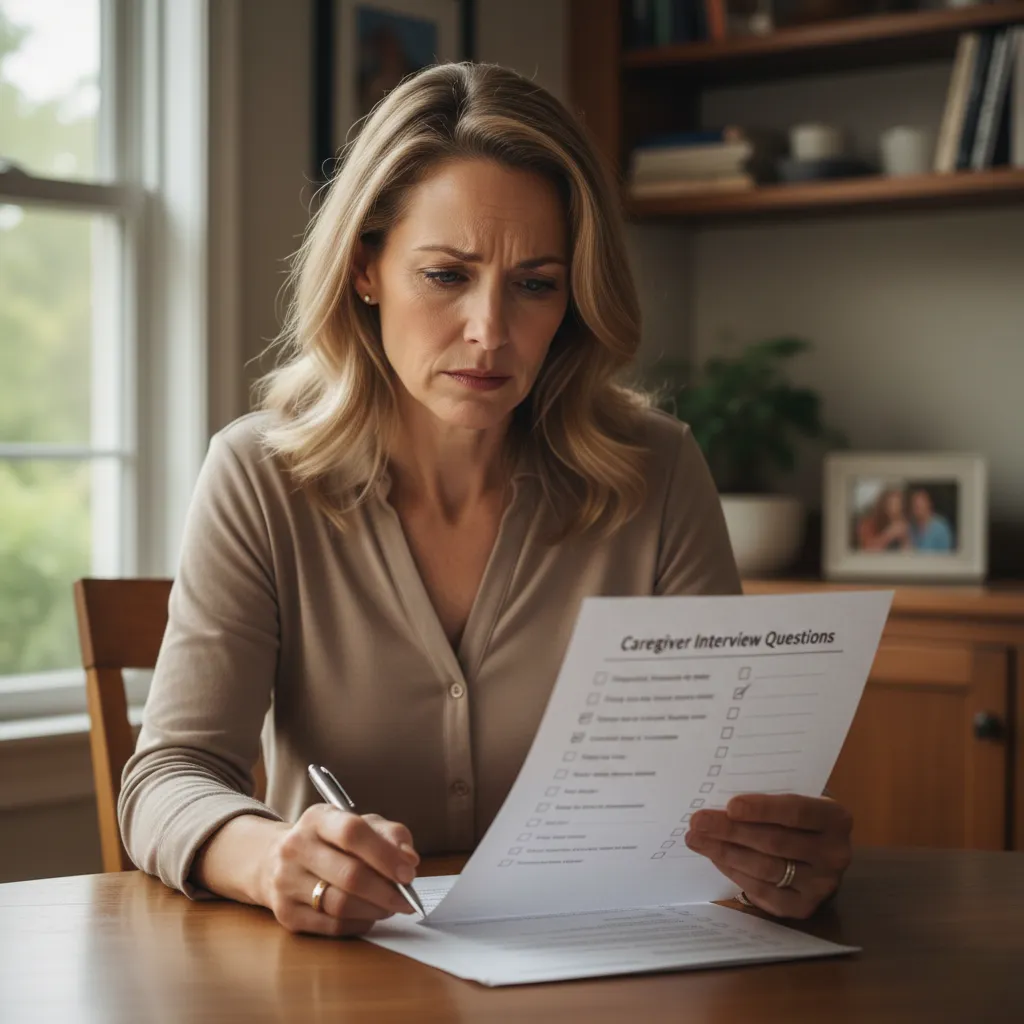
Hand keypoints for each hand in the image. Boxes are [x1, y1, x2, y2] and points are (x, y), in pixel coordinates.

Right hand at [260, 804, 419, 936]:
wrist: (276, 859)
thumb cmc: (331, 841)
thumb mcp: (360, 824)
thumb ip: (390, 834)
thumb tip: (409, 859)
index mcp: (317, 819)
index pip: (352, 833)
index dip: (385, 855)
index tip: (409, 872)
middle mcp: (295, 848)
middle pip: (349, 875)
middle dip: (387, 891)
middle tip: (406, 899)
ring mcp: (286, 882)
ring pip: (341, 905)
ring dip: (375, 910)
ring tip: (390, 906)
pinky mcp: (286, 914)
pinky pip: (332, 926)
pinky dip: (359, 924)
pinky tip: (368, 915)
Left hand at [684, 794, 851, 918]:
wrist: (820, 852)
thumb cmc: (798, 816)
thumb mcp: (794, 798)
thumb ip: (770, 797)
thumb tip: (720, 798)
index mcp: (835, 818)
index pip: (797, 812)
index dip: (762, 809)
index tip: (730, 806)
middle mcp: (835, 854)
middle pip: (775, 842)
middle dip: (731, 831)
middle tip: (698, 822)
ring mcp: (821, 884)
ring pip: (766, 868)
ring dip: (726, 852)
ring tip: (697, 839)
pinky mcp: (804, 907)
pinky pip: (763, 891)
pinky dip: (735, 873)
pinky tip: (716, 858)